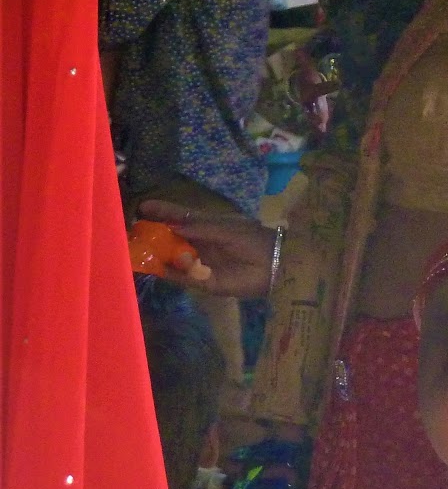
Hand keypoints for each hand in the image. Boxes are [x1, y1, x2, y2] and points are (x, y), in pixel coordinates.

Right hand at [138, 200, 278, 298]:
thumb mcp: (228, 230)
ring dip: (155, 254)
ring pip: (172, 258)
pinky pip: (182, 278)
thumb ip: (202, 228)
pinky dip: (168, 273)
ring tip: (133, 249)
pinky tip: (151, 268)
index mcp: (208, 226)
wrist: (276, 265)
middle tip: (130, 231)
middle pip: (171, 238)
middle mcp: (200, 243)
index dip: (162, 212)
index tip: (142, 207)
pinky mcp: (204, 281)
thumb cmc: (254, 241)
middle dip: (152, 234)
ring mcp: (200, 263)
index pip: (180, 217)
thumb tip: (173, 226)